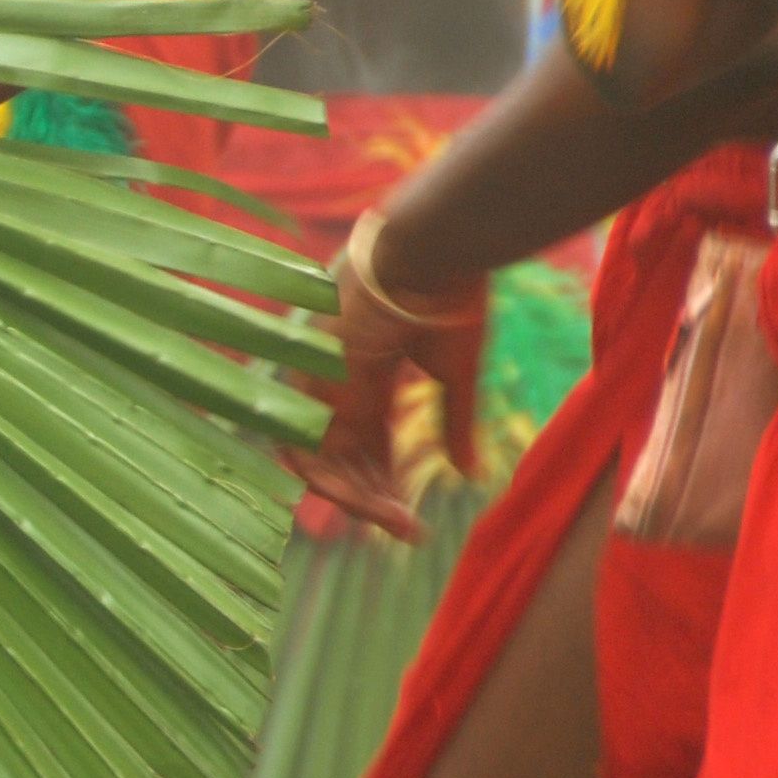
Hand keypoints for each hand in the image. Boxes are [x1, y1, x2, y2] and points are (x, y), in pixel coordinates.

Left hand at [283, 213, 485, 543]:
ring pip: (320, 463)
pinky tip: (383, 507)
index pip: (366, 445)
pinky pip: (307, 449)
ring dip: (359, 501)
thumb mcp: (454, 374)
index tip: (413, 516)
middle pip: (341, 460)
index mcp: (368, 378)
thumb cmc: (450, 297)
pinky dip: (340, 485)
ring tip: (402, 527)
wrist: (435, 246)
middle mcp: (337, 385)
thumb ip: (452, 426)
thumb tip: (470, 476)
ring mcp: (320, 382)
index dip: (385, 482)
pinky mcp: (310, 381)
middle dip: (372, 500)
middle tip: (409, 531)